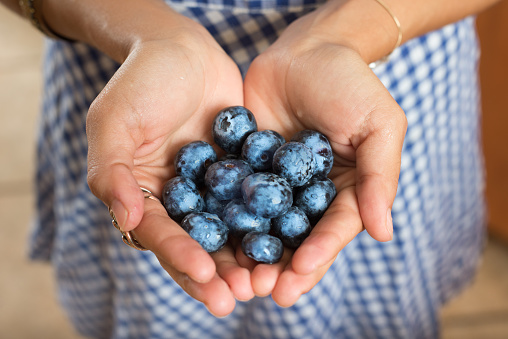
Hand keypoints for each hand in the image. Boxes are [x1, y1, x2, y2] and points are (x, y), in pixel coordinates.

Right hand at [86, 17, 252, 315]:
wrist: (183, 49)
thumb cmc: (141, 81)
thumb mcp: (114, 121)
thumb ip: (112, 172)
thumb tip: (125, 221)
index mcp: (144, 197)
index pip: (161, 236)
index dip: (181, 256)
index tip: (206, 274)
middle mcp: (180, 201)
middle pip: (198, 245)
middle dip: (217, 273)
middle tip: (241, 295)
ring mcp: (213, 190)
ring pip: (231, 231)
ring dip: (247, 257)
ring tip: (268, 280)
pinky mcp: (243, 173)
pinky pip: (257, 201)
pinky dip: (271, 221)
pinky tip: (290, 238)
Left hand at [242, 9, 406, 305]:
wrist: (306, 50)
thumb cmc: (351, 84)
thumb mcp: (378, 125)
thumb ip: (380, 178)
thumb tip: (383, 233)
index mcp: (346, 192)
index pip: (334, 229)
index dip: (320, 251)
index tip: (300, 271)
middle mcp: (309, 196)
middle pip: (297, 239)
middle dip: (283, 267)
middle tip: (265, 291)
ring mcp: (275, 186)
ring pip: (263, 227)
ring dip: (252, 255)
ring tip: (239, 280)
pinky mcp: (246, 170)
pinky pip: (235, 198)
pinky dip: (225, 220)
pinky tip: (212, 239)